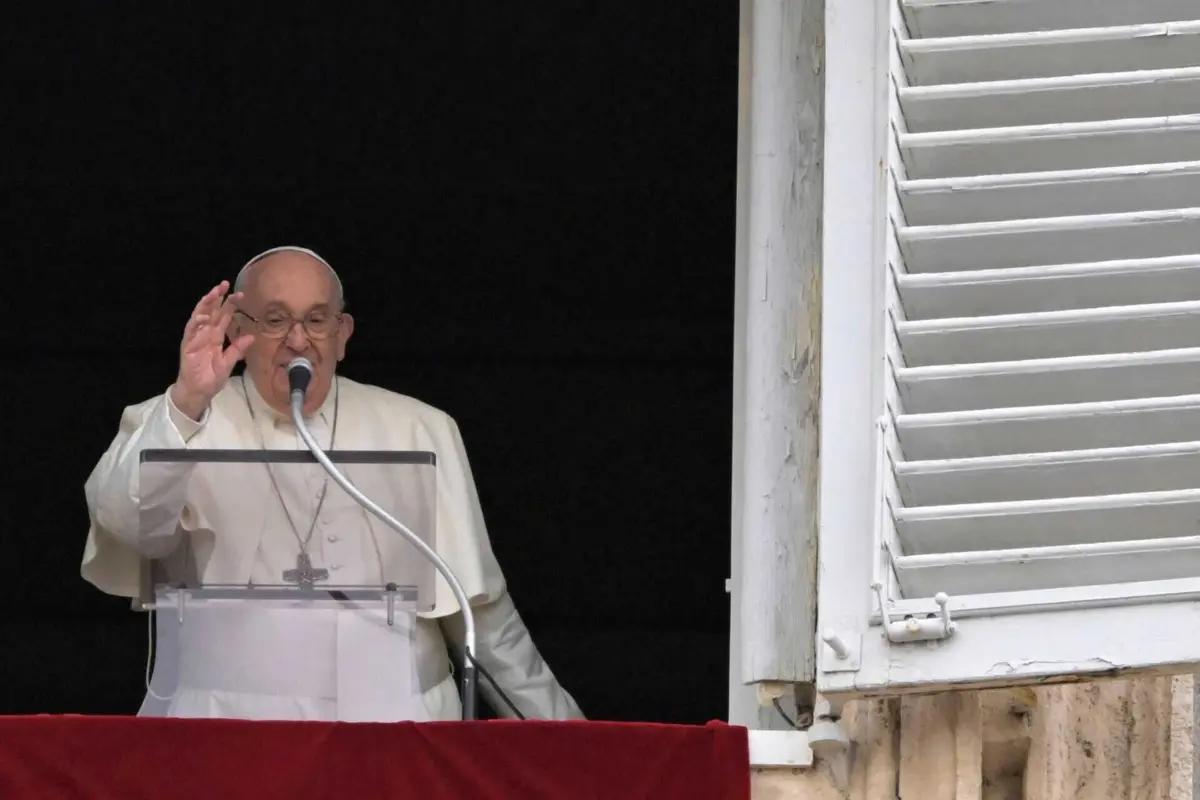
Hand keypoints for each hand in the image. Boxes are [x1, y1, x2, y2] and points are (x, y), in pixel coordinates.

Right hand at [170, 281, 254, 419]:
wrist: (199, 392)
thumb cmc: (212, 377)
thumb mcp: (229, 362)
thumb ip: (238, 349)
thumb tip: (251, 336)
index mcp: (216, 336)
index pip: (224, 317)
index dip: (230, 305)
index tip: (240, 294)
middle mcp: (206, 334)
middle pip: (212, 312)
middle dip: (218, 298)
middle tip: (225, 284)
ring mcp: (196, 338)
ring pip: (200, 316)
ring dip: (206, 304)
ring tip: (213, 293)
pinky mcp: (188, 345)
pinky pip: (191, 331)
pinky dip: (196, 323)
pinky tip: (203, 315)